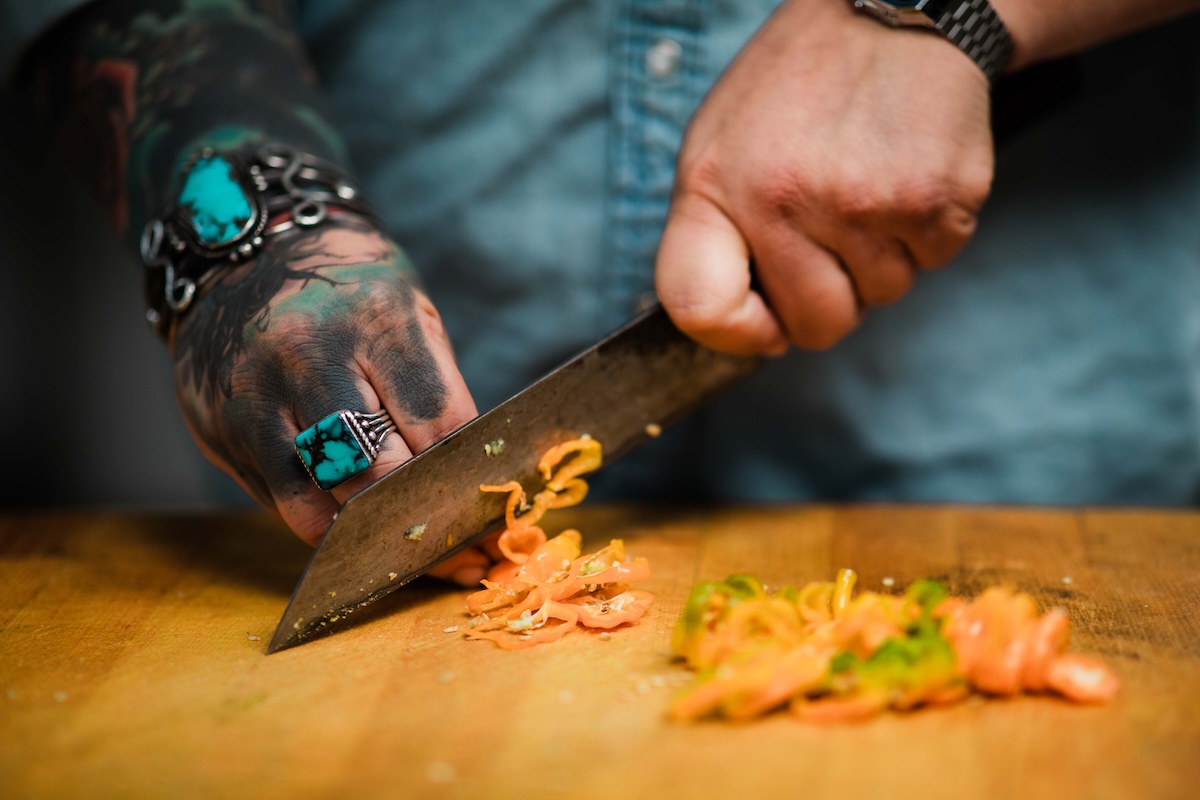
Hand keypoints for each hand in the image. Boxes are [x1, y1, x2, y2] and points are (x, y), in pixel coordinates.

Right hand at [170, 215, 491, 583]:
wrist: (243, 252)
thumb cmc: (348, 290)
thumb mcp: (409, 311)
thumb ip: (437, 391)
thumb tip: (467, 481)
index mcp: (373, 320)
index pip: (433, 420)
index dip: (459, 470)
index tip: (477, 501)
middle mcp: (306, 355)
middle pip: (374, 468)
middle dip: (415, 509)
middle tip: (444, 536)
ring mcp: (254, 394)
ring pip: (316, 498)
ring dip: (363, 530)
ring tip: (394, 540)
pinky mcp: (218, 426)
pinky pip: (276, 498)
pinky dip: (316, 517)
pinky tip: (343, 520)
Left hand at [656, 0, 994, 352]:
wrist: (892, 7)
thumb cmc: (795, 89)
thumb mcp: (716, 147)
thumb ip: (712, 237)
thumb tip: (746, 334)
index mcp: (715, 184)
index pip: (700, 308)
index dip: (736, 334)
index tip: (762, 321)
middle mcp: (783, 197)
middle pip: (815, 328)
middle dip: (827, 298)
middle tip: (831, 232)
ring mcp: (863, 202)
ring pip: (881, 298)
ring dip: (879, 258)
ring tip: (867, 183)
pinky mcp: (936, 199)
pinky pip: (934, 263)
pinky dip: (926, 233)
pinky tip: (904, 174)